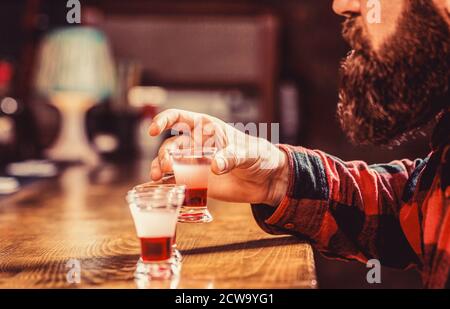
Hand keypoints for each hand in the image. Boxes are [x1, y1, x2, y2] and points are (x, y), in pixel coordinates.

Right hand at [149, 109, 288, 205]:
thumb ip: (232, 157)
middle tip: (167, 166)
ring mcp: (195, 163)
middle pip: (171, 145)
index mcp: (207, 128)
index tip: (154, 130)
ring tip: (157, 178)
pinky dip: (166, 184)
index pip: (180, 118)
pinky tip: (160, 189)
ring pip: (169, 162)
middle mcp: (197, 144)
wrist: (266, 180)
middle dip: (164, 154)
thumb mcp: (249, 153)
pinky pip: (176, 181)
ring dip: (159, 168)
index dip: (164, 120)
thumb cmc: (259, 156)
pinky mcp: (197, 181)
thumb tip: (214, 166)